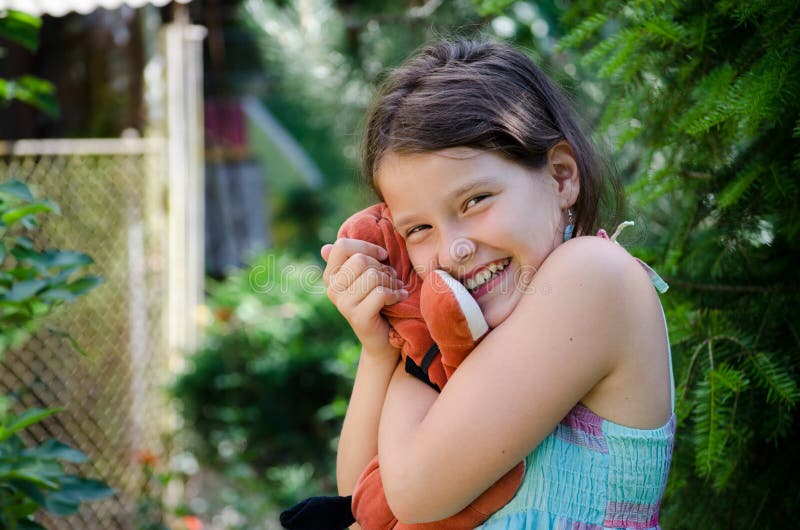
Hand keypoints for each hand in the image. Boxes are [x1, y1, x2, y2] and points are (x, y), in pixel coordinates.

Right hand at [321, 238, 408, 356]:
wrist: (381, 339)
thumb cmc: (376, 301)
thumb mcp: (364, 277)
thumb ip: (350, 261)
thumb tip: (325, 248)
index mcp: (331, 276)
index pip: (342, 246)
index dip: (366, 247)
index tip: (382, 256)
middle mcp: (332, 289)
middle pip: (360, 260)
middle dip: (382, 267)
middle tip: (391, 278)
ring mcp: (343, 304)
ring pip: (372, 276)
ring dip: (391, 281)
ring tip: (395, 288)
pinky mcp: (358, 317)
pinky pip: (380, 293)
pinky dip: (395, 294)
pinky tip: (398, 297)